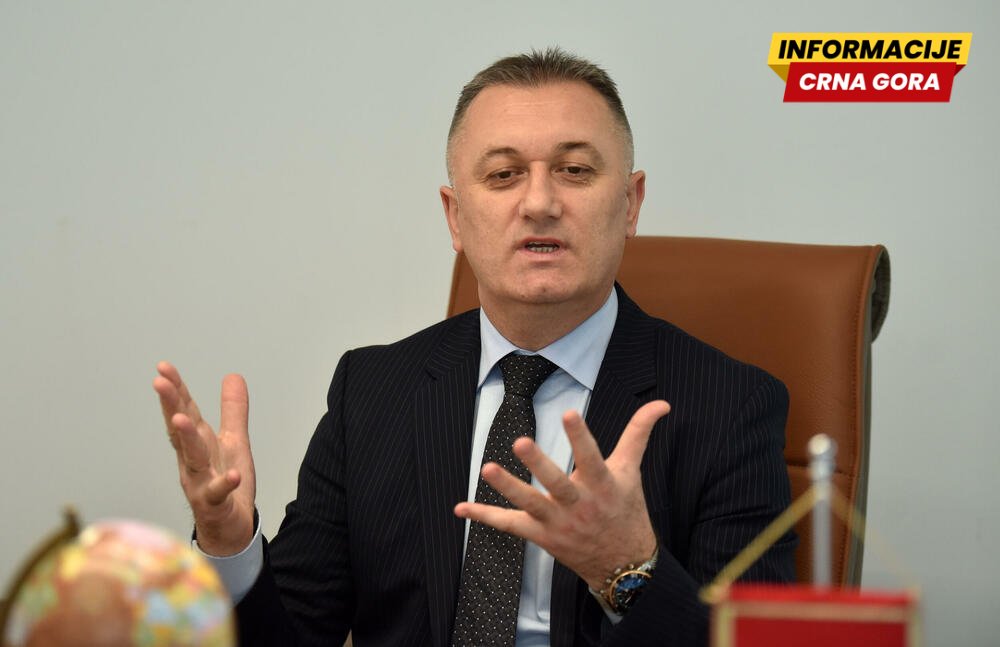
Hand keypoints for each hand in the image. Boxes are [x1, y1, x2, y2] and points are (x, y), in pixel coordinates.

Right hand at [153, 361, 255, 555]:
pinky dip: (223, 483)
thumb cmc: (226, 484)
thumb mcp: (233, 441)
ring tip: (182, 420)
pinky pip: (218, 493)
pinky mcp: (214, 505)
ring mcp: (200, 483)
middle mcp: (192, 461)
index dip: (175, 390)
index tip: (163, 367)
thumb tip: (233, 375)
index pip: (184, 412)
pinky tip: (231, 474)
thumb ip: (233, 410)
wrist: (230, 529)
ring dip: (186, 439)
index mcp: (197, 444)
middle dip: (170, 405)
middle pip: (180, 430)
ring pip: (191, 459)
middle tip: (160, 382)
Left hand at [454, 400, 669, 590]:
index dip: (581, 436)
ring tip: (487, 468)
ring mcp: (558, 523)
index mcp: (603, 485)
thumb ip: (639, 433)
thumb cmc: (625, 510)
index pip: (592, 457)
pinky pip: (509, 525)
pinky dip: (484, 516)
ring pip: (530, 505)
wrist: (623, 566)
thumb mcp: (632, 471)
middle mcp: (579, 505)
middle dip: (539, 464)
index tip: (569, 413)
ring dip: (508, 488)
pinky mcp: (541, 536)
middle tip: (520, 442)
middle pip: (557, 483)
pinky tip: (460, 507)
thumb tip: (662, 403)